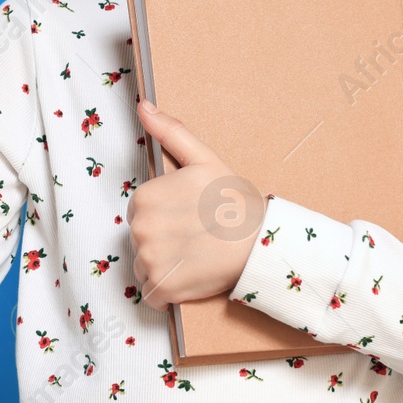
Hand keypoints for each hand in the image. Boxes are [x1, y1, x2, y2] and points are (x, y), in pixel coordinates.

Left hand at [129, 99, 267, 310]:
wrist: (261, 241)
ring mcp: (150, 260)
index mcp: (144, 197)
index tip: (188, 217)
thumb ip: (170, 133)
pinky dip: (167, 293)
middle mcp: (140, 228)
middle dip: (162, 243)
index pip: (141, 214)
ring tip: (194, 257)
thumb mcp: (203, 160)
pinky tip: (190, 278)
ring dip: (164, 268)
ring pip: (145, 268)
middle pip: (141, 242)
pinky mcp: (163, 288)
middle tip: (195, 237)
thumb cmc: (235, 201)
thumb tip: (143, 106)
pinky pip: (152, 296)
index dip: (164, 217)